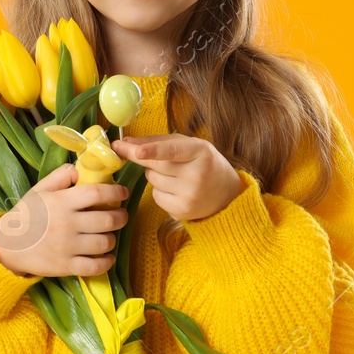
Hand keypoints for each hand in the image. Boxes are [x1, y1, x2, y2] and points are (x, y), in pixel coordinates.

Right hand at [0, 163, 128, 278]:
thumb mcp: (39, 190)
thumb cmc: (26, 215)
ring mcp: (68, 247)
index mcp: (61, 202)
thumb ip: (60, 176)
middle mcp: (67, 224)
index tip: (123, 191)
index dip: (115, 191)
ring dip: (112, 238)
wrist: (8, 245)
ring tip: (108, 235)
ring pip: (105, 243)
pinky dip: (107, 262)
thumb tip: (81, 168)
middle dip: (121, 216)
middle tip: (121, 215)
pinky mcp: (67, 266)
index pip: (96, 193)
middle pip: (107, 220)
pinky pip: (96, 266)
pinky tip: (107, 256)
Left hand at [111, 134, 244, 222]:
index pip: (173, 151)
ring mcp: (190, 196)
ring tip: (174, 174)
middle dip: (139, 156)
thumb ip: (158, 141)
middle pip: (155, 165)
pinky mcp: (182, 212)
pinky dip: (159, 190)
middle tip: (132, 150)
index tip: (136, 151)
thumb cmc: (204, 163)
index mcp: (201, 152)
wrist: (227, 194)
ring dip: (154, 174)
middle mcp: (197, 175)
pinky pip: (155, 196)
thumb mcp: (189, 145)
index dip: (153, 150)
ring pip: (152, 179)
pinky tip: (175, 189)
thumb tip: (127, 142)